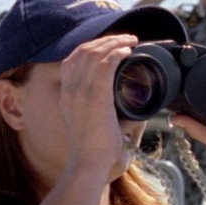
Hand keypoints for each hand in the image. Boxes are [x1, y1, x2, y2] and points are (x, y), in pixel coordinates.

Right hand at [60, 34, 137, 181]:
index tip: (109, 46)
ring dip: (115, 42)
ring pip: (94, 52)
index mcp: (67, 96)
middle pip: (83, 51)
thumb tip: (139, 109)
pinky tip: (128, 51)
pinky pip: (105, 63)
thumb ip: (114, 115)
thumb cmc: (95, 154)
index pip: (71, 60)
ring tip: (131, 40)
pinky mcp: (95, 95)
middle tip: (126, 39)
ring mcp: (80, 91)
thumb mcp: (97, 127)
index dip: (90, 47)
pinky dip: (118, 52)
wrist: (89, 165)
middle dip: (105, 40)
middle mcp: (69, 90)